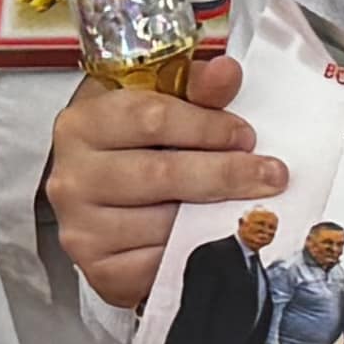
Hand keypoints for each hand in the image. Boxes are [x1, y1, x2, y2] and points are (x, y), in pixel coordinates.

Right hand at [44, 47, 280, 307]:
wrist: (101, 200)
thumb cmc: (135, 145)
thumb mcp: (157, 103)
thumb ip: (195, 87)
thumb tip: (227, 72)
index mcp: (82, 124)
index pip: (151, 118)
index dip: (208, 126)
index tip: (246, 135)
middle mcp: (72, 178)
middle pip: (162, 173)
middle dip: (226, 173)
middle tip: (270, 175)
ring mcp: (81, 229)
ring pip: (163, 224)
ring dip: (213, 215)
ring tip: (245, 206)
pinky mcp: (99, 271)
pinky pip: (158, 265)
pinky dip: (193, 253)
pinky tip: (213, 238)